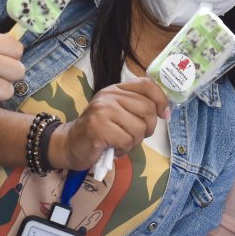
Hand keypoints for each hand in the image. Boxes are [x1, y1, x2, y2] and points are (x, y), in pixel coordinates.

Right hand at [49, 77, 168, 170]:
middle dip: (147, 128)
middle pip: (147, 109)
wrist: (69, 144)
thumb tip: (165, 111)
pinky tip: (113, 149)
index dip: (161, 99)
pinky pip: (127, 141)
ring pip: (138, 128)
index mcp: (115, 89)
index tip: (164, 114)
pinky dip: (123, 150)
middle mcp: (109, 96)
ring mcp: (103, 110)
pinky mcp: (98, 128)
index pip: (146, 85)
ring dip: (133, 142)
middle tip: (134, 136)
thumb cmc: (98, 131)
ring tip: (120, 143)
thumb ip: (136, 107)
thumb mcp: (117, 112)